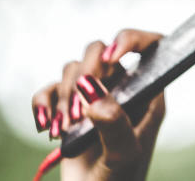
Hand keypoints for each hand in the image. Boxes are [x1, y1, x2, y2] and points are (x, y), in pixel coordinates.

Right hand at [32, 29, 165, 180]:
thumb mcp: (123, 155)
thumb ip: (113, 123)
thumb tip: (93, 91)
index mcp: (148, 93)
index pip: (152, 46)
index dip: (132, 39)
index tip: (112, 56)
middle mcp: (123, 89)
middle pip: (101, 52)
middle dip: (85, 73)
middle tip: (78, 109)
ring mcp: (95, 97)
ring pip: (74, 69)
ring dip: (63, 96)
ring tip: (63, 131)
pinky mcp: (69, 109)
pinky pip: (50, 89)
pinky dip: (42, 103)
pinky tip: (44, 127)